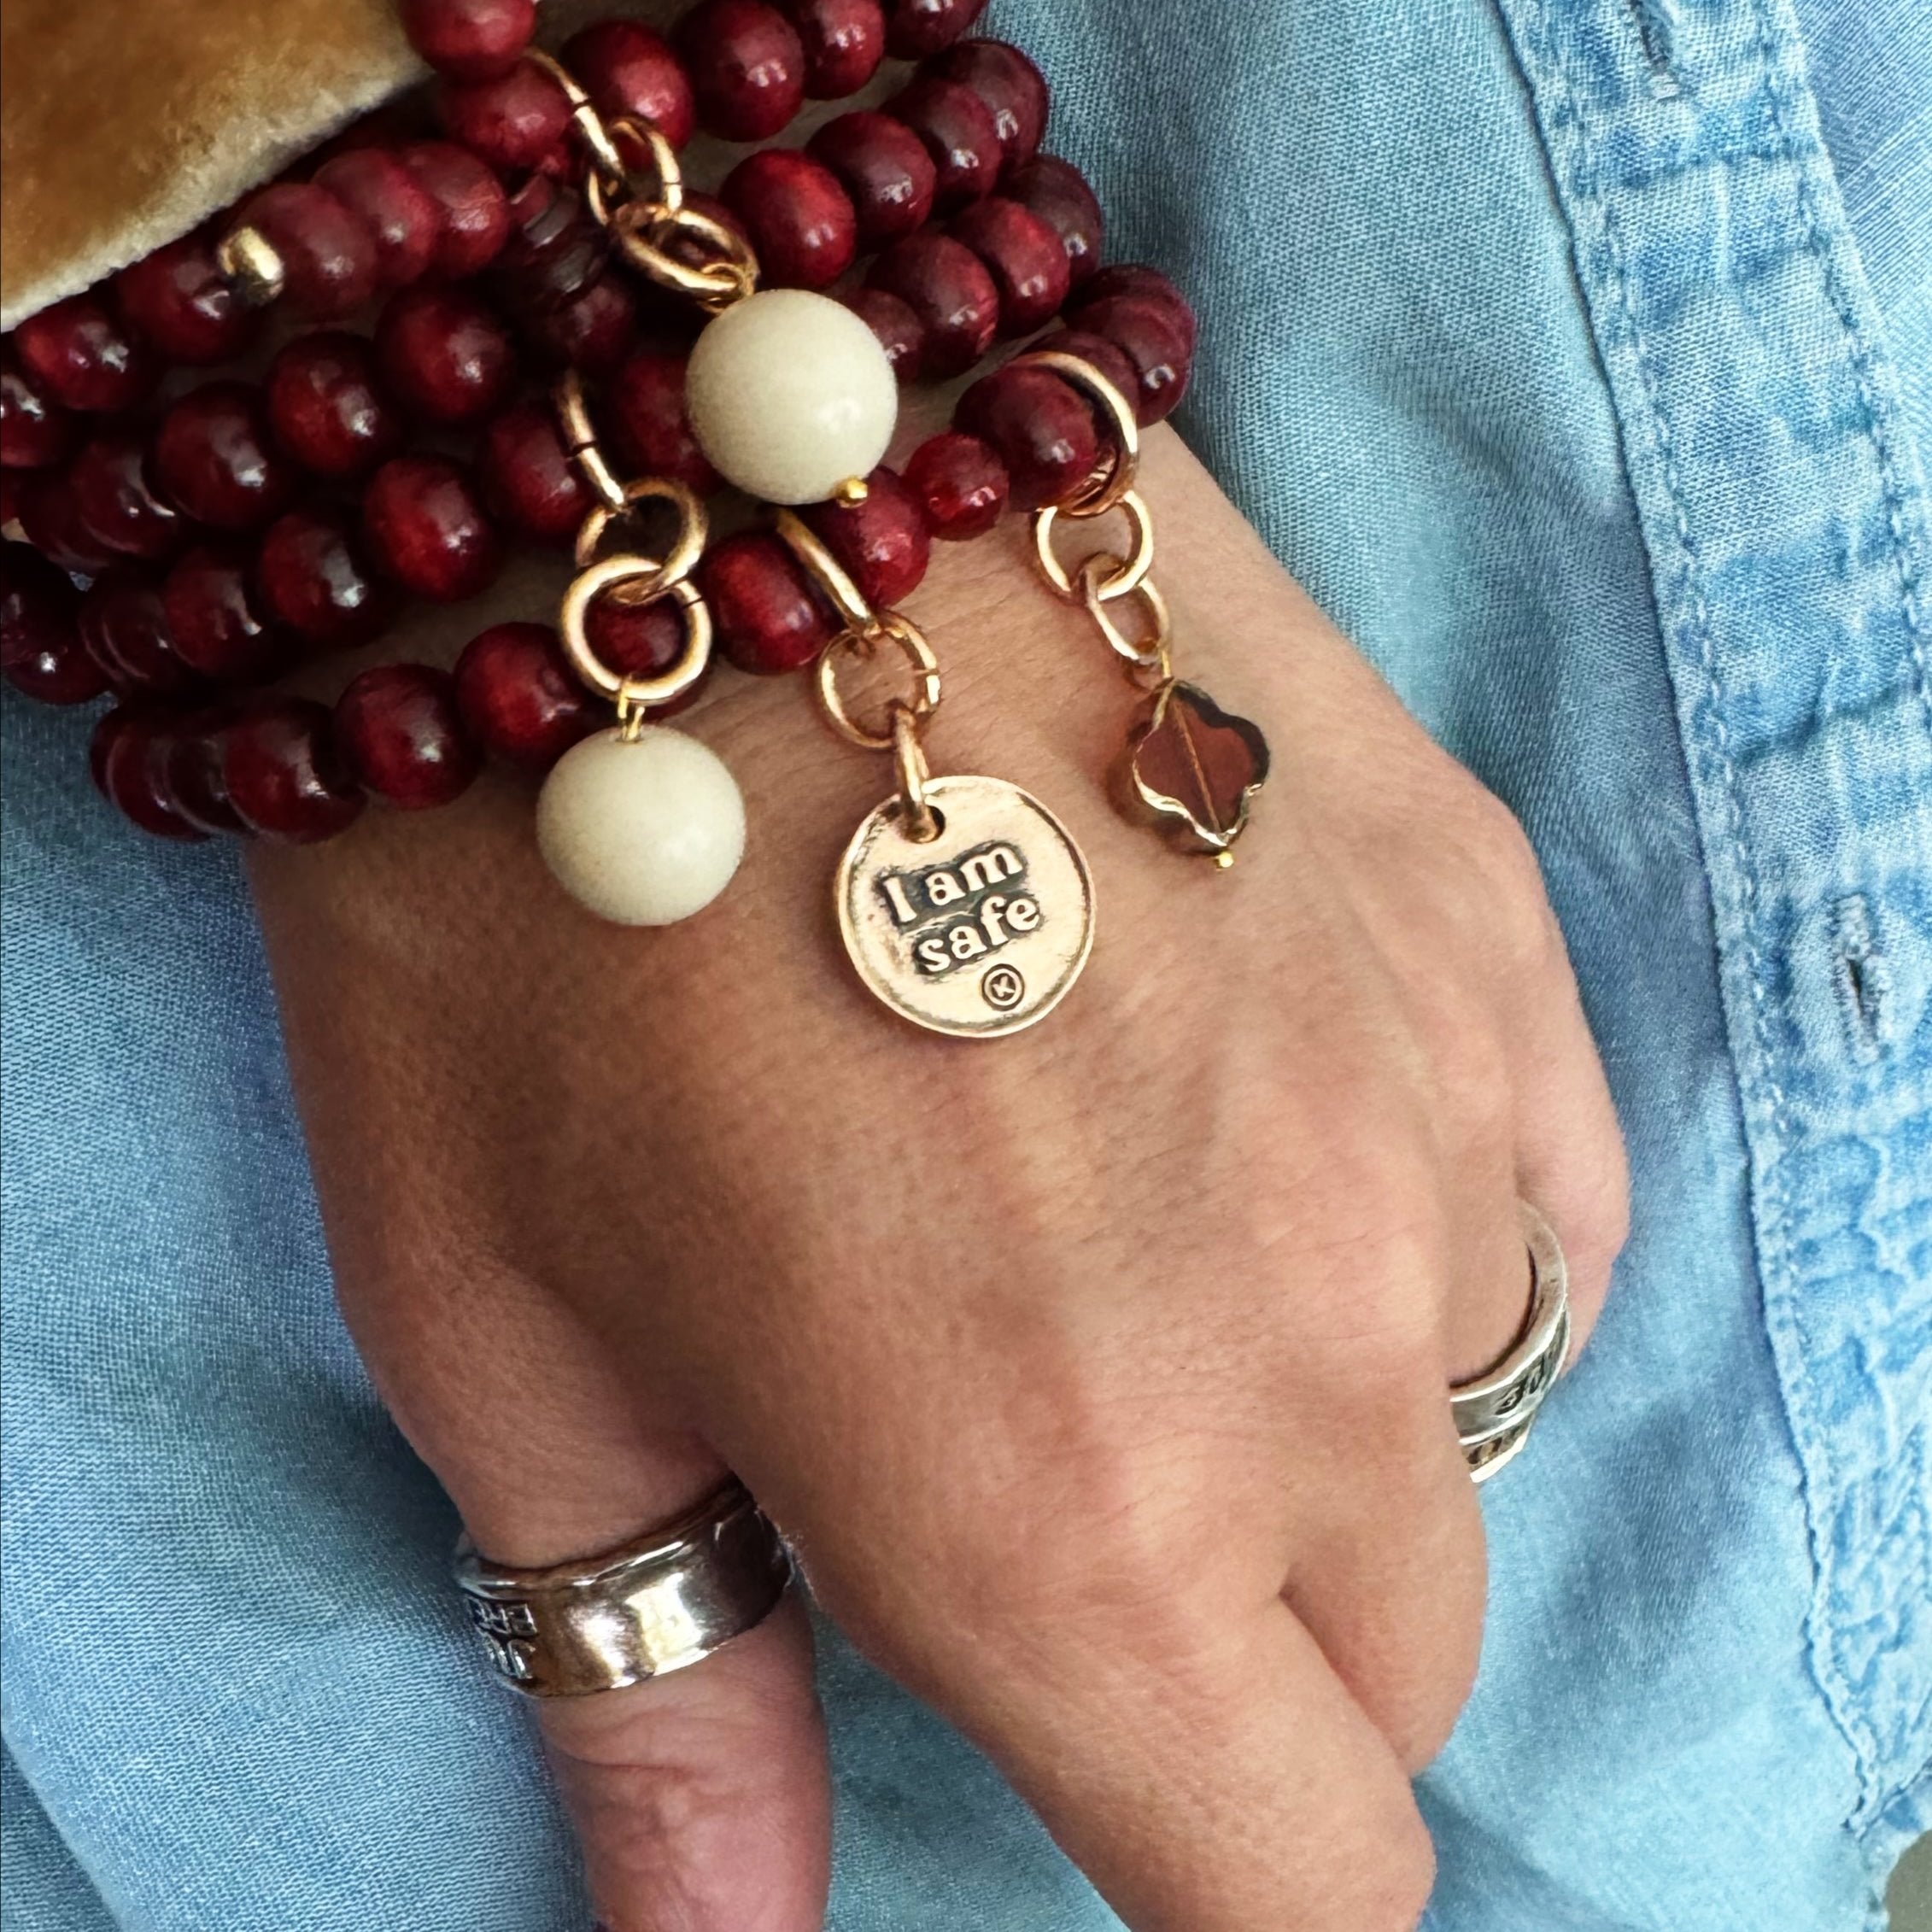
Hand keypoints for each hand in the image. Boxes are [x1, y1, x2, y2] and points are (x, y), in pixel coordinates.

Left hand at [250, 424, 1626, 1931]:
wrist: (655, 482)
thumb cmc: (520, 914)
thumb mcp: (512, 1342)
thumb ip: (657, 1682)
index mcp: (1054, 1517)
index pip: (1301, 1886)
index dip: (1220, 1887)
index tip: (1124, 1784)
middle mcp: (1307, 1347)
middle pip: (1394, 1664)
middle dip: (1248, 1644)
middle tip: (1054, 1467)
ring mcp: (1426, 1107)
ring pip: (1476, 1420)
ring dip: (1338, 1410)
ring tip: (1132, 1238)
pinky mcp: (1467, 908)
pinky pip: (1552, 1191)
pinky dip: (1434, 1225)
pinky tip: (1267, 1117)